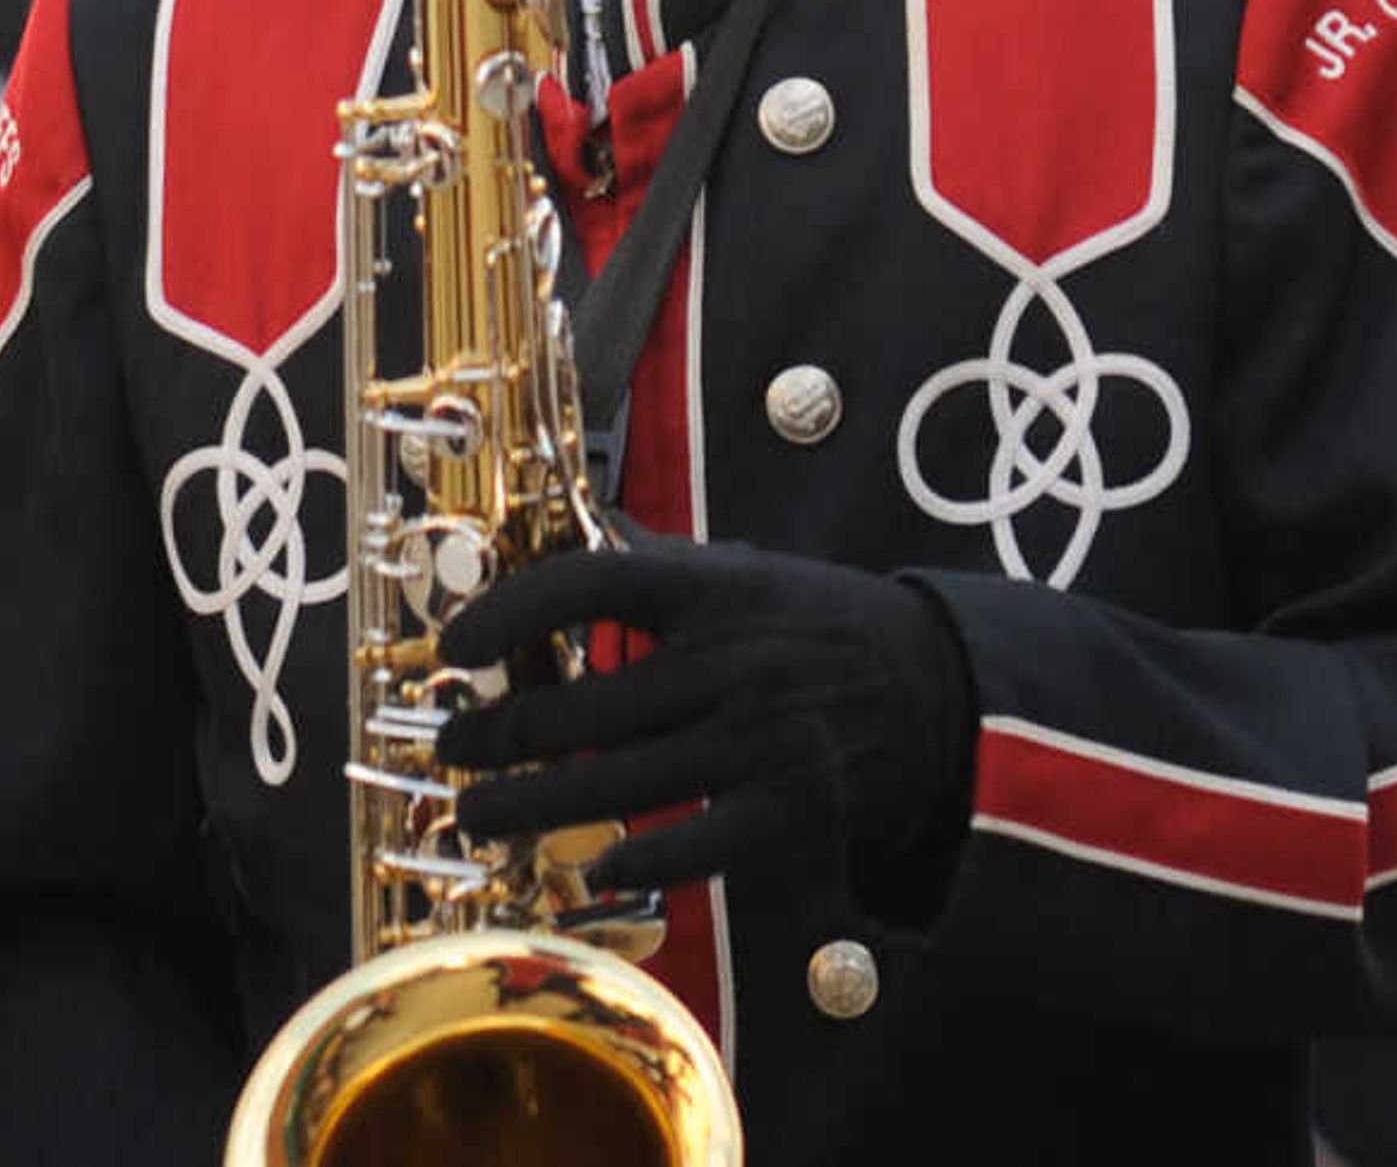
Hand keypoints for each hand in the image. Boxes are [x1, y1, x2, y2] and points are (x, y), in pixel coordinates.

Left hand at [434, 536, 974, 900]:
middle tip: (451, 748)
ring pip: (616, 782)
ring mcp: (760, 739)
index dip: (510, 610)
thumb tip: (590, 527)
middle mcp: (732, 661)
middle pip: (583, 704)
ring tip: (477, 813)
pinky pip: (694, 845)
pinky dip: (637, 862)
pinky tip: (591, 869)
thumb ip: (669, 562)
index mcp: (718, 589)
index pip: (592, 581)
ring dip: (531, 805)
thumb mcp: (755, 573)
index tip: (456, 642)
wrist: (945, 689)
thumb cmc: (831, 626)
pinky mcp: (790, 810)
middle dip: (498, 734)